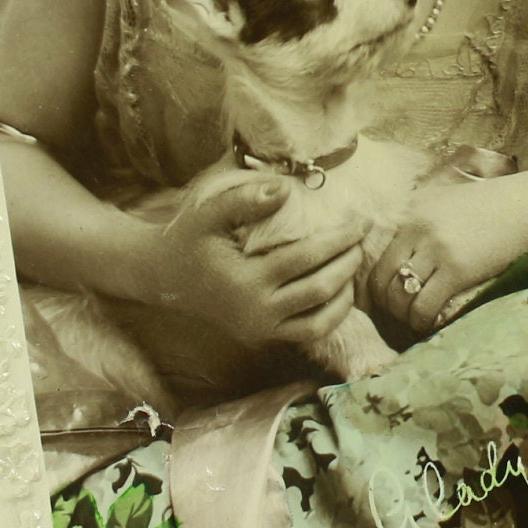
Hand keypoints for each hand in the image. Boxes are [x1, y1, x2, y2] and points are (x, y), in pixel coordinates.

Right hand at [134, 166, 366, 352]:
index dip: (339, 238)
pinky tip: (340, 290)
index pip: (306, 257)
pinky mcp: (263, 337)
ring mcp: (260, 330)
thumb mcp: (208, 213)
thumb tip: (286, 190)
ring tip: (354, 262)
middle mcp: (255, 312)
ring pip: (321, 321)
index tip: (360, 220)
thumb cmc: (189, 239)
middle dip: (349, 261)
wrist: (163, 276)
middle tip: (363, 237)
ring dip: (346, 293)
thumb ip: (244, 200)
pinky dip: (331, 314)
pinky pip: (309, 332)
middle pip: (320, 289)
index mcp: (244, 281)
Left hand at [364, 174, 527, 334]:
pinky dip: (421, 321)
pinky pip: (424, 305)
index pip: (378, 255)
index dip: (377, 283)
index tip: (385, 298)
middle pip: (382, 278)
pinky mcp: (456, 269)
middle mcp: (416, 228)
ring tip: (415, 321)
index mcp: (412, 211)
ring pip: (400, 295)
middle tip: (399, 315)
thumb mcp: (449, 200)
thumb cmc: (496, 203)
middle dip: (386, 303)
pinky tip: (430, 324)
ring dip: (403, 315)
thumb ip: (424, 221)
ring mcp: (435, 248)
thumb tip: (408, 254)